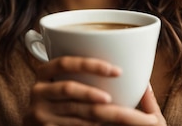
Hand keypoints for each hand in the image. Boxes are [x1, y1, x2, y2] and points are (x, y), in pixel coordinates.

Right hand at [24, 56, 160, 125]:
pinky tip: (105, 124)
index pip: (65, 63)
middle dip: (95, 93)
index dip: (90, 65)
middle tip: (119, 98)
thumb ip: (95, 78)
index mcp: (45, 72)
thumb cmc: (63, 102)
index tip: (117, 71)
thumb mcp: (67, 84)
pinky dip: (91, 125)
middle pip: (69, 88)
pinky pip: (72, 125)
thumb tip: (143, 84)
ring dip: (99, 112)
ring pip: (74, 110)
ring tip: (119, 114)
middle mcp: (38, 90)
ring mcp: (39, 113)